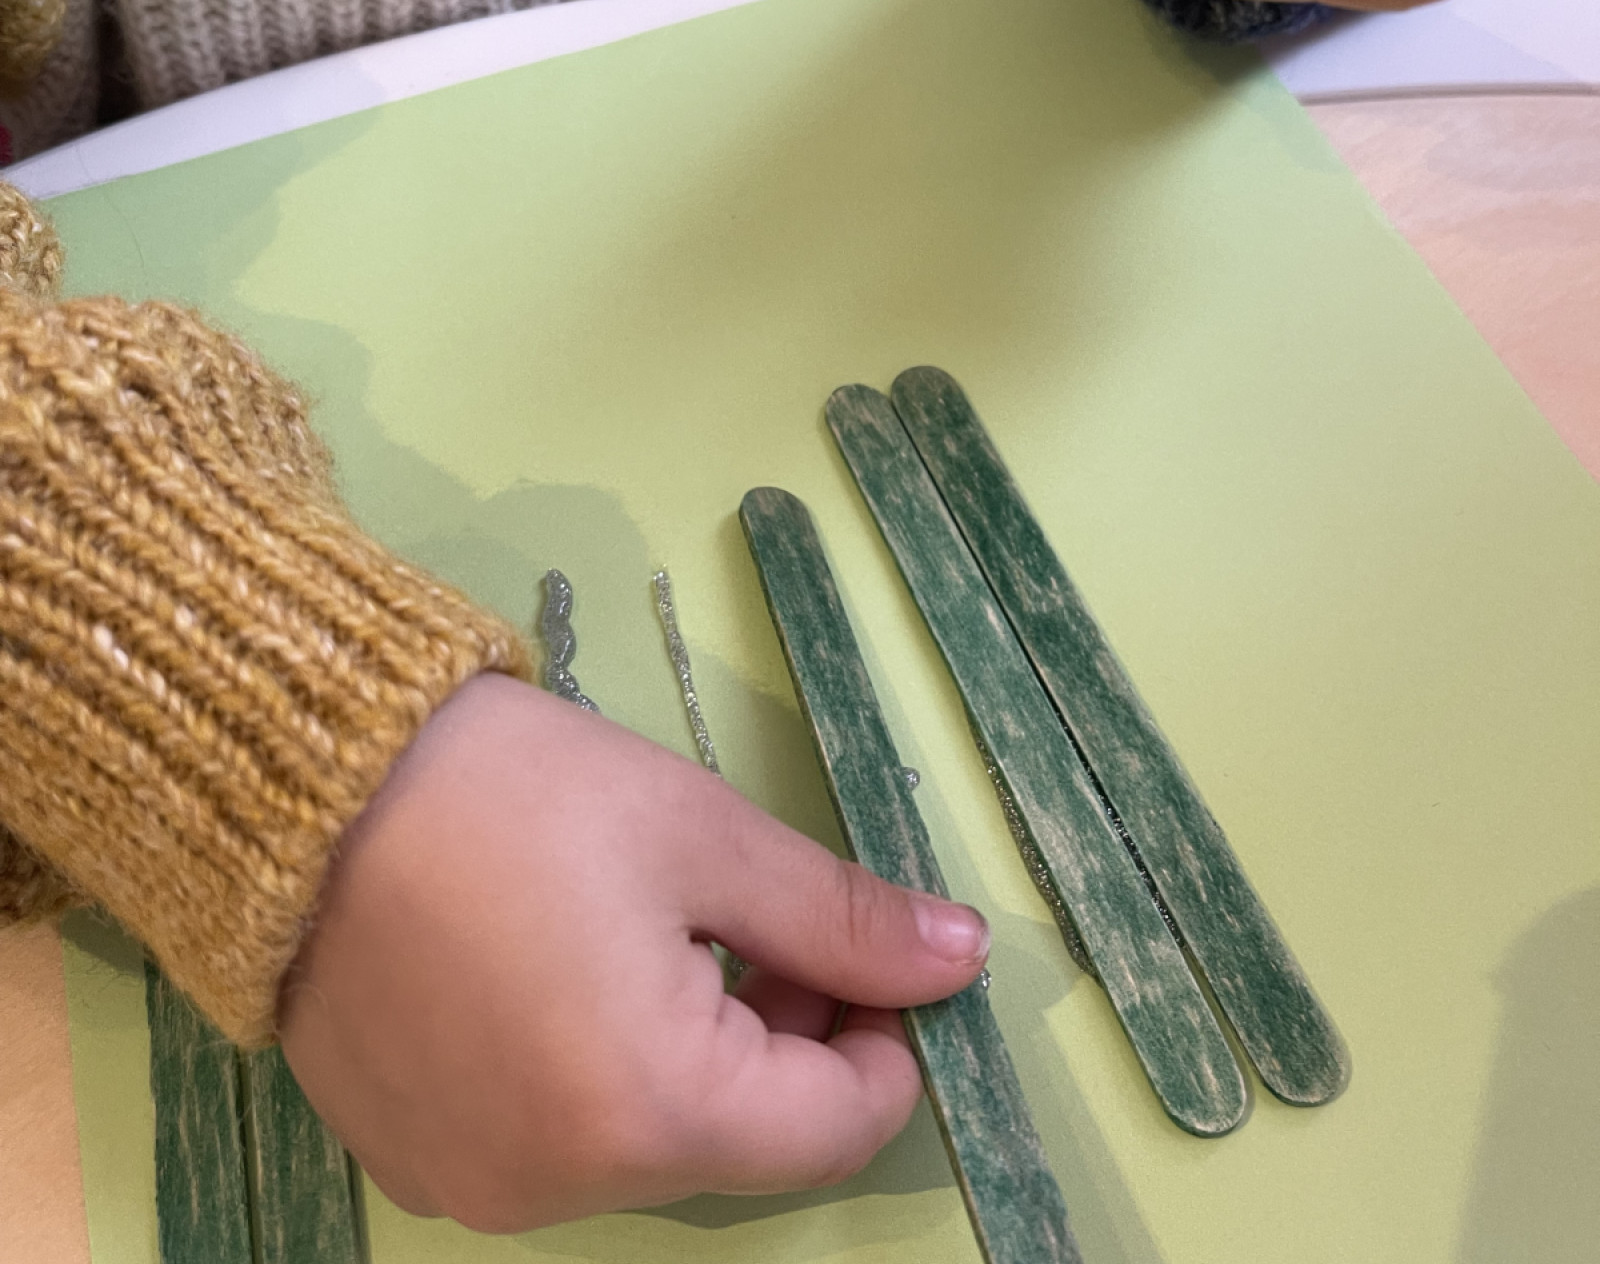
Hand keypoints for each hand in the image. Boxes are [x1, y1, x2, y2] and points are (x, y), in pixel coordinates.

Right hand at [277, 674, 988, 1232]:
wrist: (300, 781)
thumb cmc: (520, 794)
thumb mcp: (703, 835)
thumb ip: (840, 918)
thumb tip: (963, 960)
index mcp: (648, 1112)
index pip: (838, 1126)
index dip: (882, 1034)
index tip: (864, 946)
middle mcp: (558, 1188)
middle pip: (742, 1138)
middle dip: (788, 1033)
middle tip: (765, 917)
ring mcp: (475, 1186)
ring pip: (652, 1139)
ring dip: (697, 1050)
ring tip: (663, 926)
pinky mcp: (418, 1158)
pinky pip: (559, 1139)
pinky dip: (602, 1069)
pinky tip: (573, 965)